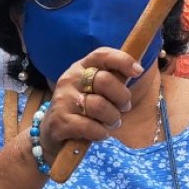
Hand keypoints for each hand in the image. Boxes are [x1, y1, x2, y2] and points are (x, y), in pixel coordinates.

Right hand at [37, 48, 143, 163]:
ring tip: (112, 123)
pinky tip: (101, 133)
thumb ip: (112, 80)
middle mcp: (70, 79)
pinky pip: (90, 127)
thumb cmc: (82, 107)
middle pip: (105, 81)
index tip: (138, 72)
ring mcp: (63, 100)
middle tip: (124, 108)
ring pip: (100, 106)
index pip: (102, 55)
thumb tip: (137, 70)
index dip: (123, 60)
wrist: (51, 130)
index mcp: (81, 67)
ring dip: (113, 118)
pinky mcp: (60, 121)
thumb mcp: (94, 89)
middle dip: (122, 97)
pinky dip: (101, 133)